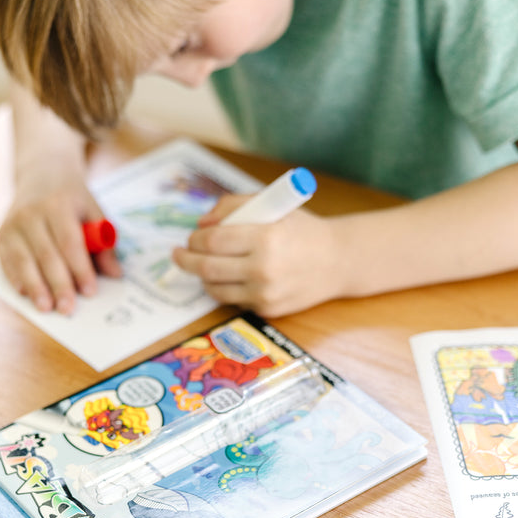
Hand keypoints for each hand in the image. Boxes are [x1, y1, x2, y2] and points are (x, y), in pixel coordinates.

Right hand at [0, 165, 121, 314]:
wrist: (42, 174)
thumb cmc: (73, 200)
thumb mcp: (94, 212)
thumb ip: (104, 244)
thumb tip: (114, 274)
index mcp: (59, 204)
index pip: (70, 242)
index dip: (80, 269)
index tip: (90, 291)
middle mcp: (32, 213)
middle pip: (47, 255)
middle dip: (59, 284)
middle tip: (68, 308)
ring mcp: (14, 223)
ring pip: (24, 260)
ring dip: (35, 287)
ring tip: (47, 308)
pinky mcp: (2, 233)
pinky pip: (8, 260)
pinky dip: (16, 279)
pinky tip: (26, 294)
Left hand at [172, 195, 342, 316]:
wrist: (338, 261)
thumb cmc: (301, 229)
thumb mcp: (272, 206)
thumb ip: (233, 207)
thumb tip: (201, 224)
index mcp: (266, 237)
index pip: (213, 240)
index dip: (195, 239)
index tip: (191, 237)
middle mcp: (264, 269)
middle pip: (206, 268)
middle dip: (185, 260)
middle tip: (178, 255)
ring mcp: (265, 294)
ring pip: (215, 289)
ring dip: (202, 277)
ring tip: (203, 266)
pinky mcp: (267, 311)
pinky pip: (233, 301)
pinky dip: (225, 288)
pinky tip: (230, 277)